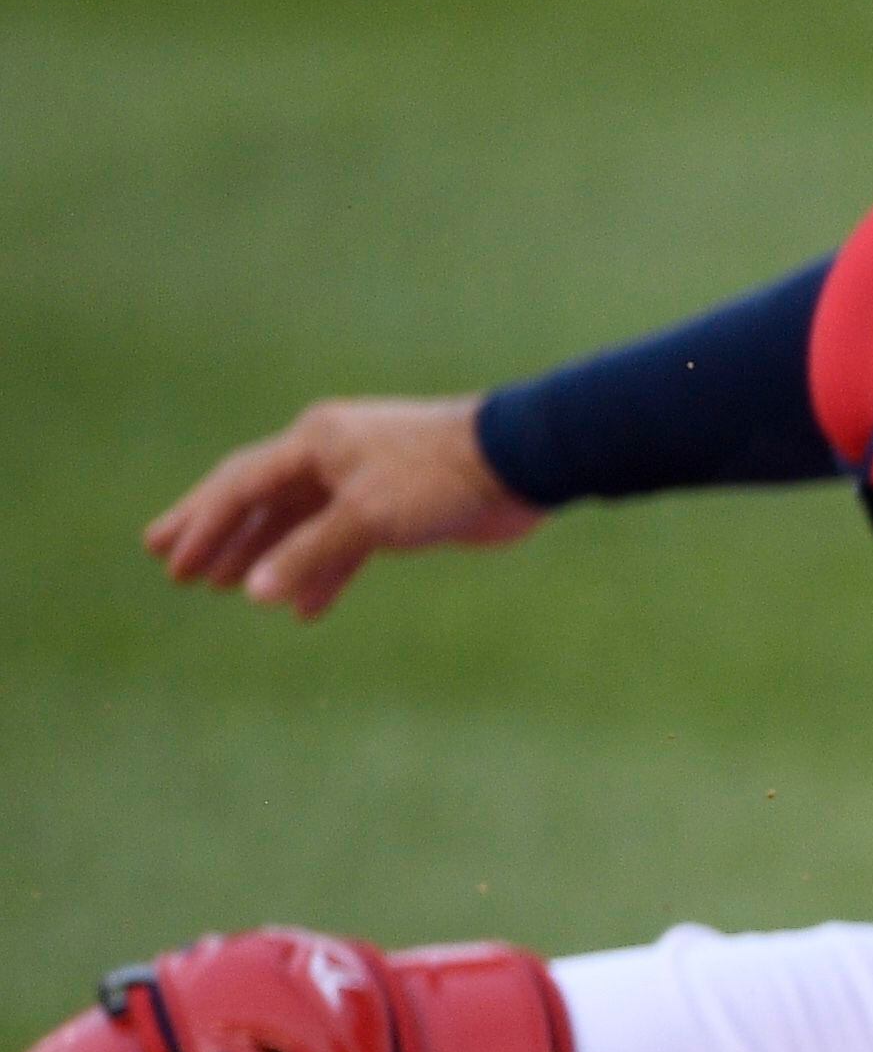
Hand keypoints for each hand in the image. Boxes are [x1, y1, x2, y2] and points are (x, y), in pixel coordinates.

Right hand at [146, 397, 537, 619]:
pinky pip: (343, 544)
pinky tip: (304, 608)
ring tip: (227, 590)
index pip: (240, 485)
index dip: (203, 526)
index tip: (171, 562)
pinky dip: (323, 573)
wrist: (522, 465)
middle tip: (172, 566)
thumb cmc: (440, 478)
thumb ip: (310, 553)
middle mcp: (332, 456)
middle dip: (217, 533)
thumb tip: (254, 591)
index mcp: (315, 443)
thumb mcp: (368, 517)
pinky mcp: (397, 510)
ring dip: (266, 557)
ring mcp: (364, 482)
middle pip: (259, 499)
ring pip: (300, 525)